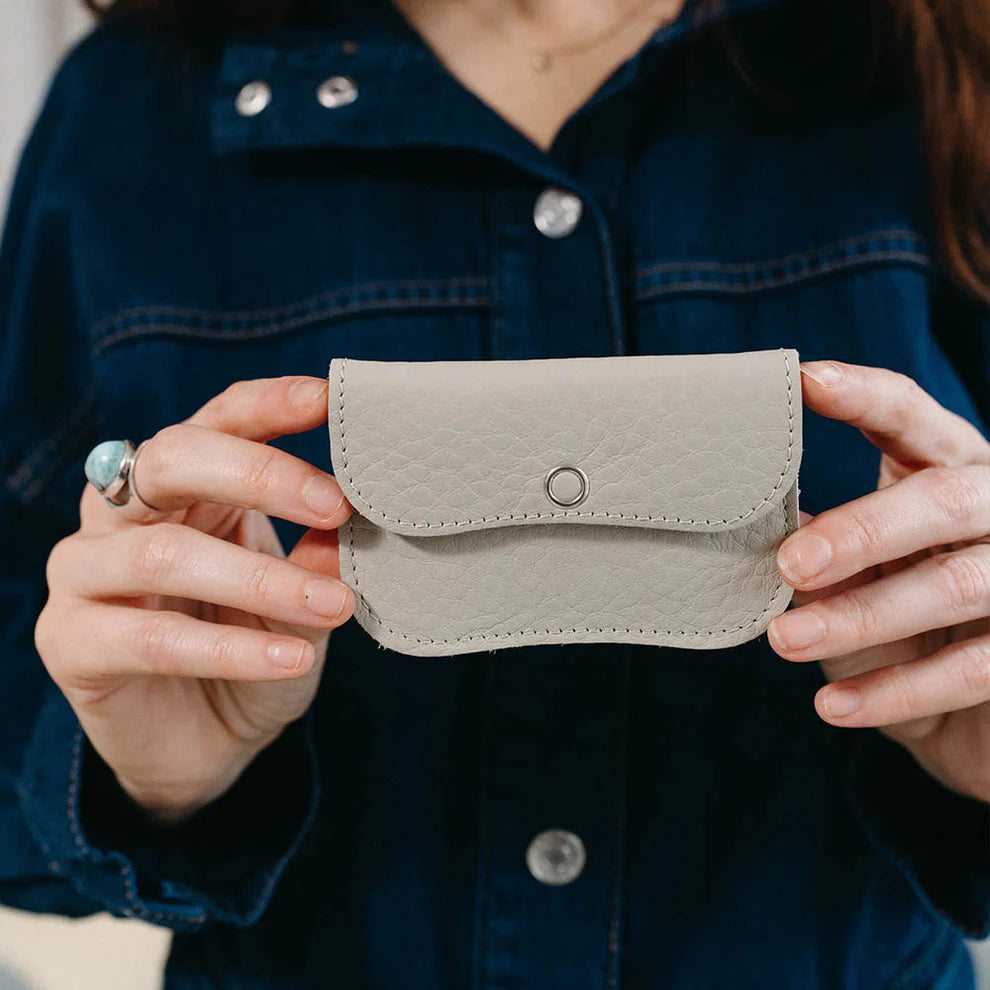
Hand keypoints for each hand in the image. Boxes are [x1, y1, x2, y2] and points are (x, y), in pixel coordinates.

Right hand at [35, 376, 354, 823]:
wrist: (207, 744)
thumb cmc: (254, 650)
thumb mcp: (302, 603)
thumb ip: (317, 561)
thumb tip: (349, 526)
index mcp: (184, 486)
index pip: (217, 421)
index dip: (270, 405)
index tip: (330, 401)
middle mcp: (122, 513)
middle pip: (172, 459)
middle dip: (260, 474)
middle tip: (337, 505)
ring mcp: (86, 573)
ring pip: (163, 552)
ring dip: (260, 579)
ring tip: (335, 605)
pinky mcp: (69, 642)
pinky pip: (151, 638)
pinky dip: (229, 650)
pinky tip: (290, 660)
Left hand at [766, 361, 989, 801]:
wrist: (967, 719)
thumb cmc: (898, 624)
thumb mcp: (855, 577)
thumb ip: (820, 550)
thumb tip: (747, 532)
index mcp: (947, 468)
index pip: (910, 417)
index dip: (864, 397)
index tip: (804, 383)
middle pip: (943, 498)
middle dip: (863, 529)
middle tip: (789, 562)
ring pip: (953, 584)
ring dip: (862, 616)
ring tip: (786, 640)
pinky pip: (973, 670)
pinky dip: (896, 692)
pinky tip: (832, 706)